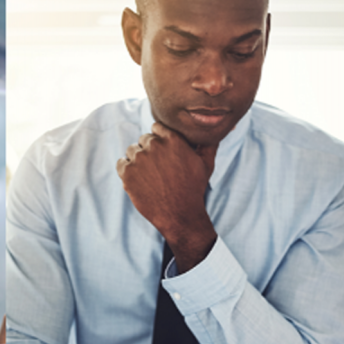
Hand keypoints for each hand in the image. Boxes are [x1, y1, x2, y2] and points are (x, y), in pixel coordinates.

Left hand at [117, 122, 218, 271]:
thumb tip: (222, 128)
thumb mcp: (206, 164)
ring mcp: (139, 159)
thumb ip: (209, 142)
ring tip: (150, 177)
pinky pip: (121, 164)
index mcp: (172, 139)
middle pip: (144, 139)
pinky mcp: (128, 173)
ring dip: (138, 160)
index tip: (164, 154)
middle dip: (149, 151)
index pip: (157, 128)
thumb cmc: (194, 189)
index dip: (160, 141)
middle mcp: (154, 145)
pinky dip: (127, 171)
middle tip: (158, 169)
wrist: (180, 215)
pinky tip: (140, 181)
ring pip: (132, 151)